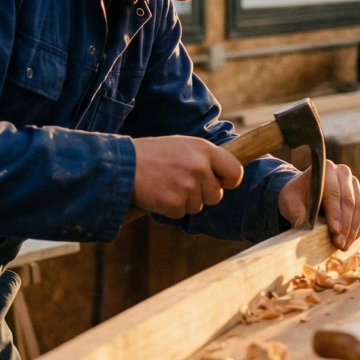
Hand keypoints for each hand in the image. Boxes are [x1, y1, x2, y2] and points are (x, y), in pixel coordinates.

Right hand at [130, 136, 244, 218]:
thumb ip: (204, 158)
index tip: (221, 182)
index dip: (229, 181)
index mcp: (205, 149)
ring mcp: (188, 186)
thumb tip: (224, 176)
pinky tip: (159, 193)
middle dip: (202, 195)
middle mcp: (200, 167)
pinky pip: (181, 213)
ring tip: (167, 184)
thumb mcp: (183, 145)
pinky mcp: (175, 203)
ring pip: (198, 207)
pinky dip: (170, 208)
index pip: (235, 172)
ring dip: (185, 202)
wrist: (123, 164)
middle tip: (182, 183)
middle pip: (217, 195)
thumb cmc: (153, 154)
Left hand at [278, 160, 359, 249]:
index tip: (334, 231)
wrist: (304, 194)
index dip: (335, 213)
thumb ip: (294, 210)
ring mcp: (354, 183)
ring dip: (353, 229)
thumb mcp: (289, 201)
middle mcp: (343, 172)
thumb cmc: (296, 197)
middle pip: (349, 201)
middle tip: (340, 243)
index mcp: (326, 169)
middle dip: (345, 225)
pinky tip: (352, 239)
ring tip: (344, 245)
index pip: (333, 193)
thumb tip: (301, 222)